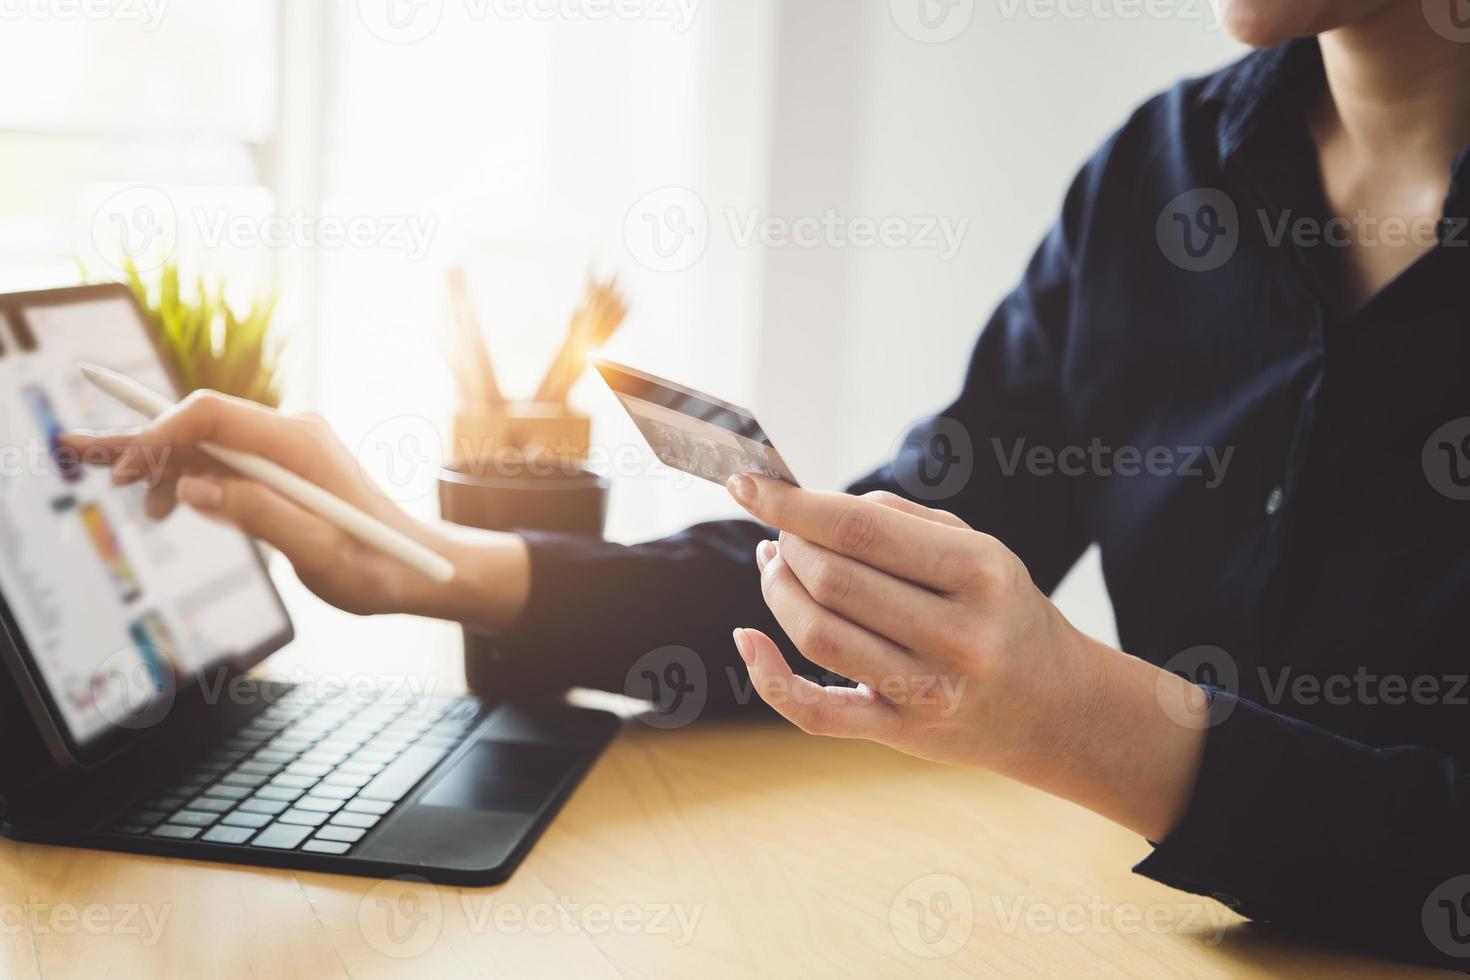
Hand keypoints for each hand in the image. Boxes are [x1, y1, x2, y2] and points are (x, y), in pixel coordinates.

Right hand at [62, 391, 528, 628]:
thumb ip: (258, 516)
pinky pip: (226, 462)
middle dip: (146, 442)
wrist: (417, 570)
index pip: (213, 413)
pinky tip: (174, 506)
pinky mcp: (285, 469)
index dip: (161, 432)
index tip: (127, 466)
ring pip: (208, 443)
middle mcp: (292, 434)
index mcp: (300, 443)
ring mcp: (288, 449)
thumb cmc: (377, 568)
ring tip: (148, 509)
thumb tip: (193, 487)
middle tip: (85, 459)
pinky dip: (193, 479)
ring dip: (167, 468)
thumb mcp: (319, 552)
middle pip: (202, 423)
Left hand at [725, 474, 1206, 840]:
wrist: (1058, 709)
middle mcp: (959, 635)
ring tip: (775, 567)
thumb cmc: (1006, 612)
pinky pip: (815, 711)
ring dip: (778, 592)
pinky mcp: (902, 734)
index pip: (861, 530)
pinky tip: (747, 639)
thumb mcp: (982, 549)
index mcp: (981, 573)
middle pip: (833, 581)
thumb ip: (902, 519)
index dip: (792, 505)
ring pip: (817, 636)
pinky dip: (767, 674)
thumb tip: (813, 508)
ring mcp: (930, 691)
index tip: (747, 483)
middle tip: (781, 534)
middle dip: (788, 547)